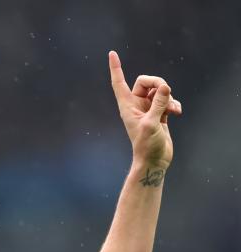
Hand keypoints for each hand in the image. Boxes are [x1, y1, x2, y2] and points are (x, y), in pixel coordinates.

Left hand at [109, 50, 181, 169]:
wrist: (154, 160)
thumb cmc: (147, 145)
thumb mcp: (152, 123)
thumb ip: (158, 104)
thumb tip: (164, 86)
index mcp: (127, 106)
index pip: (119, 83)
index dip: (116, 68)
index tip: (112, 53)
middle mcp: (136, 105)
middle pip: (146, 81)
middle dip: (158, 83)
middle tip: (166, 92)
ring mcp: (148, 109)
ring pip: (160, 90)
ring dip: (169, 97)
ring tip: (173, 110)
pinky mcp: (159, 113)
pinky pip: (168, 99)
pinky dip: (174, 103)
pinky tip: (177, 112)